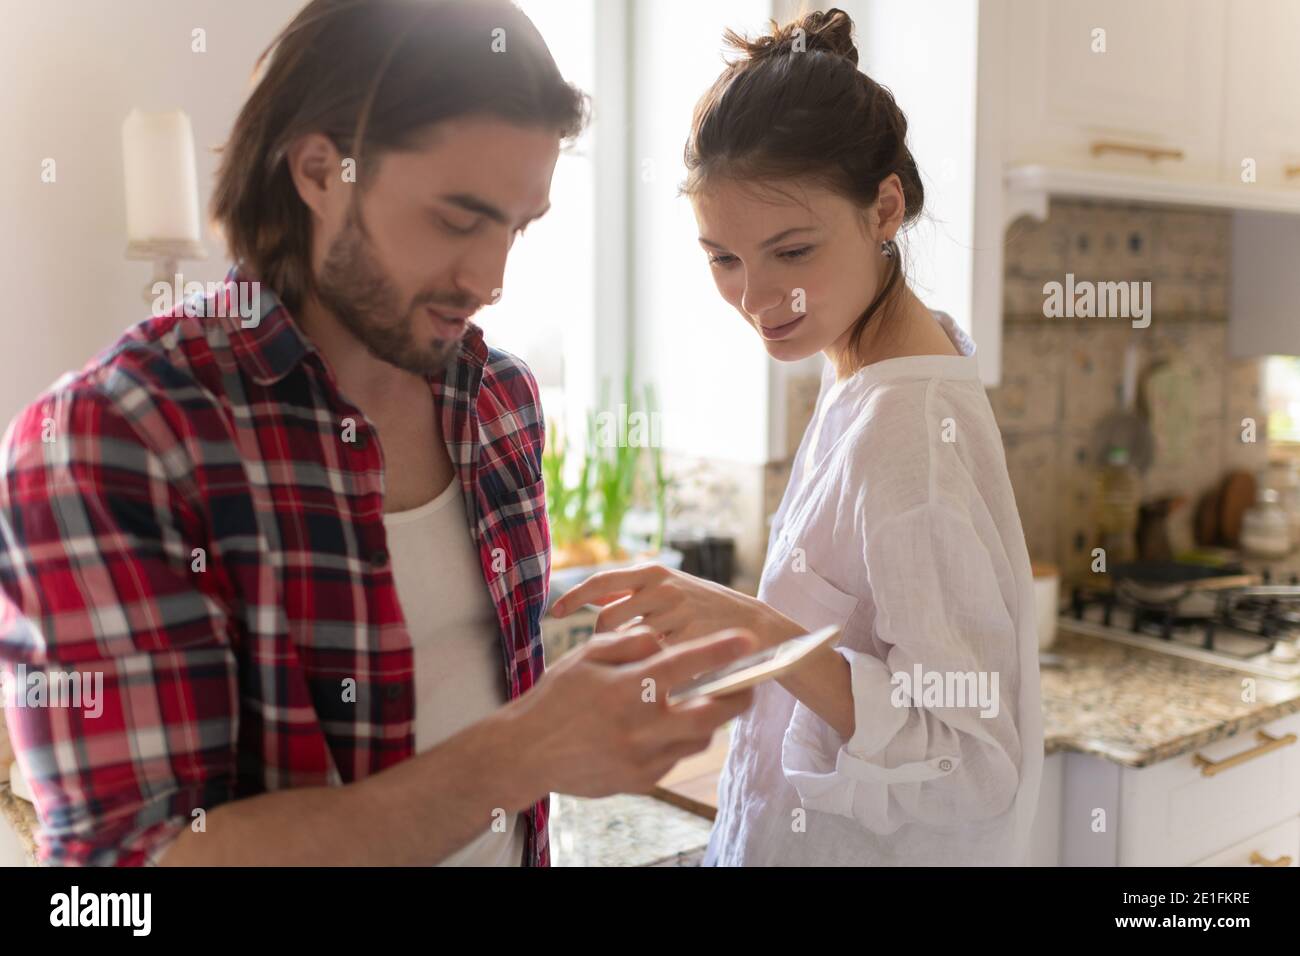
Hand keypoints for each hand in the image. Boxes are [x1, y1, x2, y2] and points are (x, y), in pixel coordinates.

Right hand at [512, 625, 755, 797]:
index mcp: (627, 688)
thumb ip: (628, 644)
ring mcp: (642, 757)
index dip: (720, 650)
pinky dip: (679, 742)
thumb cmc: (555, 698)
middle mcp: (640, 725)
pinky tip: (667, 729)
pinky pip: (676, 759)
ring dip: (708, 721)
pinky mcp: (640, 781)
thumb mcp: (585, 657)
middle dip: (737, 698)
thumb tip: (662, 641)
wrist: (527, 753)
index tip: (748, 640)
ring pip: (698, 739)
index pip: (685, 663)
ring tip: (705, 705)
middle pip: (710, 713)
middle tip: (748, 686)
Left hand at [551, 563, 798, 648]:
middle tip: (601, 657)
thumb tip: (593, 597)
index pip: (603, 581)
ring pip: (627, 642)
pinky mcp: (688, 642)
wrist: (755, 629)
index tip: (556, 613)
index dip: (575, 596)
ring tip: (625, 669)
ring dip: (621, 657)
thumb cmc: (705, 611)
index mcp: (655, 573)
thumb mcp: (671, 589)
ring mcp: (677, 615)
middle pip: (609, 619)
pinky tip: (648, 678)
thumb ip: (634, 592)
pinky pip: (650, 660)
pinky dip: (644, 670)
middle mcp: (664, 589)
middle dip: (600, 639)